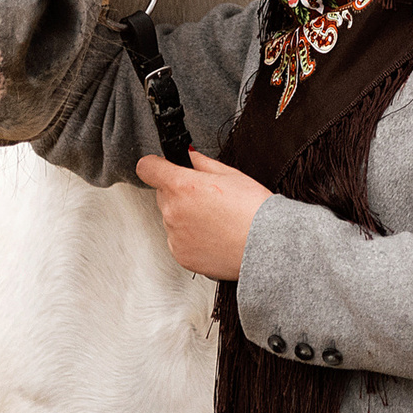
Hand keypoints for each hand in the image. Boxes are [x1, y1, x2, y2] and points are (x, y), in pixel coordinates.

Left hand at [134, 149, 272, 280]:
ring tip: (215, 219)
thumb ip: (201, 163)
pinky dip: (190, 238)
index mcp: (182, 186)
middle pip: (163, 194)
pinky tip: (213, 235)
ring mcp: (175, 236)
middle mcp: (173, 211)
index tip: (162, 167)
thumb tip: (188, 157)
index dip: (155, 164)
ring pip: (171, 218)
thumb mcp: (230, 174)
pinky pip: (178, 240)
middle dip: (179, 192)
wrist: (265, 245)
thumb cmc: (253, 210)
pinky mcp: (181, 256)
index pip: (148, 167)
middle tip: (206, 197)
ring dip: (185, 216)